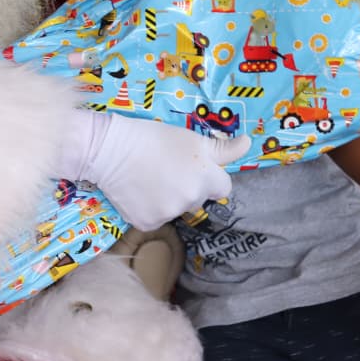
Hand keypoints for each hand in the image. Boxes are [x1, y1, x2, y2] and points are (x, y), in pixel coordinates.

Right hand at [62, 112, 249, 230]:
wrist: (110, 149)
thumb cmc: (153, 137)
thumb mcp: (191, 138)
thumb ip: (223, 148)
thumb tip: (249, 144)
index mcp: (206, 178)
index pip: (223, 188)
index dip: (210, 177)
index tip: (194, 167)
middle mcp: (191, 199)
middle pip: (199, 199)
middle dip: (189, 187)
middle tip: (168, 168)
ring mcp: (169, 214)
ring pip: (177, 209)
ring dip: (169, 198)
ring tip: (150, 177)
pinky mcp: (147, 223)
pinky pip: (156, 219)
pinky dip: (149, 208)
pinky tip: (138, 191)